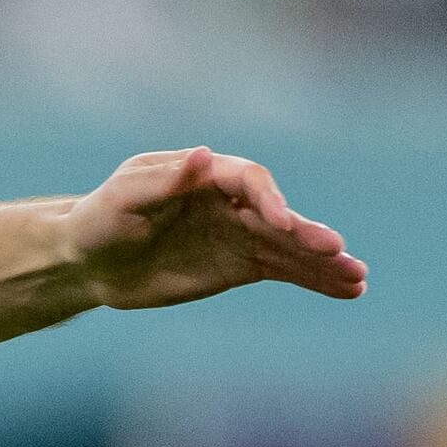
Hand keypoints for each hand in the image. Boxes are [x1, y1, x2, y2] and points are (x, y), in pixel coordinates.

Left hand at [63, 148, 366, 312]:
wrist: (87, 260)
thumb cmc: (98, 219)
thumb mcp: (122, 198)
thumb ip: (163, 182)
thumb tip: (205, 157)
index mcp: (206, 175)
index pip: (249, 180)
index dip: (268, 200)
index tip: (281, 224)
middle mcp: (231, 201)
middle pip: (279, 215)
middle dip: (307, 235)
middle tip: (337, 252)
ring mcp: (240, 234)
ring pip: (290, 247)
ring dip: (324, 262)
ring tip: (360, 279)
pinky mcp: (240, 265)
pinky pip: (285, 271)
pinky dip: (315, 280)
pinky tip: (348, 290)